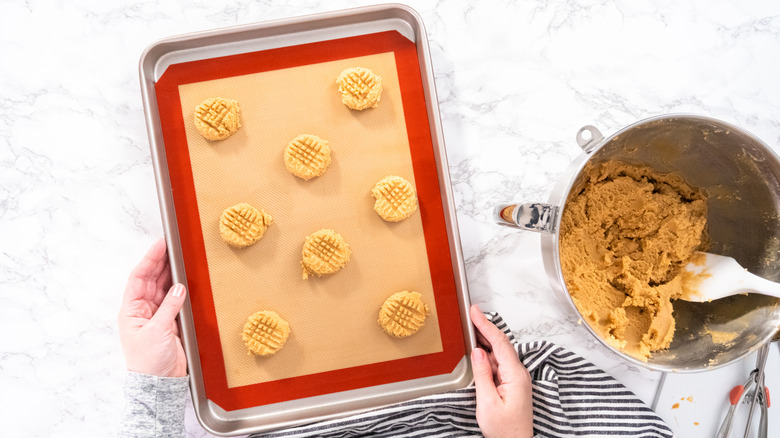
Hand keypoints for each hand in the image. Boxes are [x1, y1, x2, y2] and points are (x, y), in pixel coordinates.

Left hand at [118, 238, 187, 377]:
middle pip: (151, 279)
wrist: (160, 383)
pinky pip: (174, 299)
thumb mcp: (157, 331)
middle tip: (173, 246)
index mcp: (131, 310)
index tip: (161, 244)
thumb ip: (169, 307)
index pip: (139, 277)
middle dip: (161, 262)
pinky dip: (180, 289)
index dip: (150, 259)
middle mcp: (142, 309)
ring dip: (171, 274)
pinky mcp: (170, 322)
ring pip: (164, 287)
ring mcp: (157, 315)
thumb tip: (179, 287)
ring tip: (180, 258)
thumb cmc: (149, 361)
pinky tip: (186, 280)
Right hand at [470, 304, 533, 437]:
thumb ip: (483, 374)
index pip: (499, 343)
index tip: (475, 312)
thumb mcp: (487, 402)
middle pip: (501, 344)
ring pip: (499, 353)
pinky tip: (479, 351)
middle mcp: (519, 374)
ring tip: (471, 328)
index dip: (486, 325)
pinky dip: (487, 354)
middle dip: (485, 328)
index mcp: (515, 376)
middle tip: (471, 314)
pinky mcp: (512, 385)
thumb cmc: (504, 431)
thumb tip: (477, 352)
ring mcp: (516, 379)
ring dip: (485, 340)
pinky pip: (499, 364)